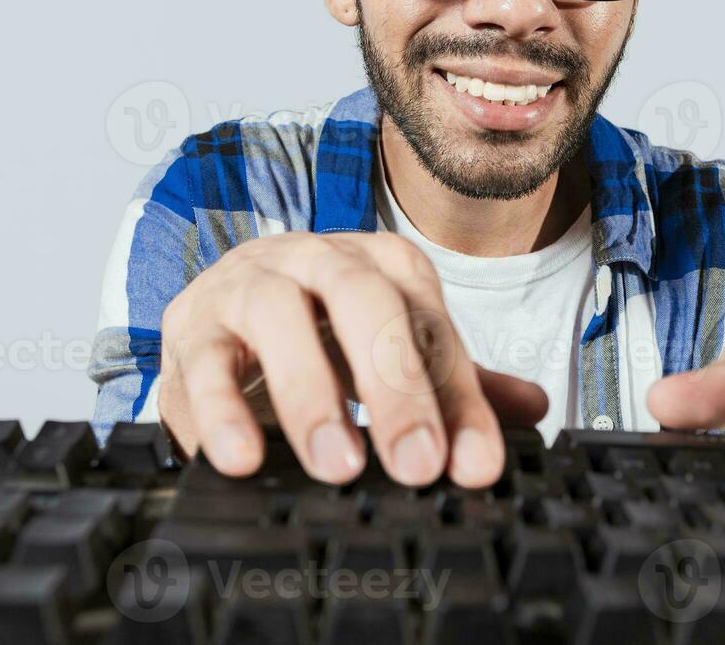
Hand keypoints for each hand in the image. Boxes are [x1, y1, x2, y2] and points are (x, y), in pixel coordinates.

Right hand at [157, 231, 547, 487]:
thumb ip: (454, 384)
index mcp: (378, 261)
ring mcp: (246, 284)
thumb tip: (533, 409)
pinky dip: (221, 413)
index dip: (456, 395)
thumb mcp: (391, 354)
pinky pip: (201, 363)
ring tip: (337, 465)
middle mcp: (314, 259)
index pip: (427, 320)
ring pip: (276, 315)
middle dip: (394, 385)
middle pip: (361, 298)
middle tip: (416, 464)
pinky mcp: (190, 327)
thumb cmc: (323, 336)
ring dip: (310, 394)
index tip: (474, 465)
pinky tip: (244, 459)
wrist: (226, 321)